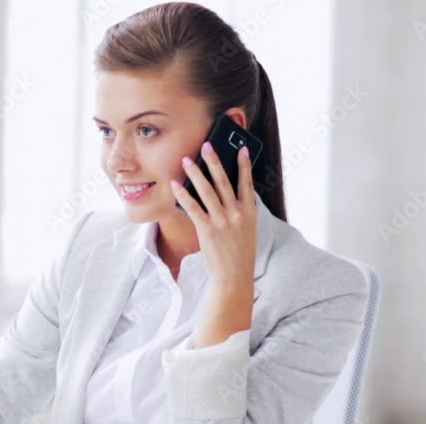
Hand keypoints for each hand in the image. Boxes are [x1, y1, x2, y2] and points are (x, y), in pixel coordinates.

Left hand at [169, 142, 256, 347]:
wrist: (234, 277)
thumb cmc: (239, 255)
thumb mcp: (247, 230)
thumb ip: (241, 212)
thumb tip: (228, 195)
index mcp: (249, 212)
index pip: (247, 183)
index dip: (244, 165)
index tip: (241, 148)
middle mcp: (237, 213)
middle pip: (224, 181)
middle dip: (214, 161)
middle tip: (206, 144)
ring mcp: (222, 221)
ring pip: (207, 191)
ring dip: (196, 173)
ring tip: (186, 160)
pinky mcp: (207, 230)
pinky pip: (193, 208)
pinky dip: (183, 195)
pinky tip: (176, 185)